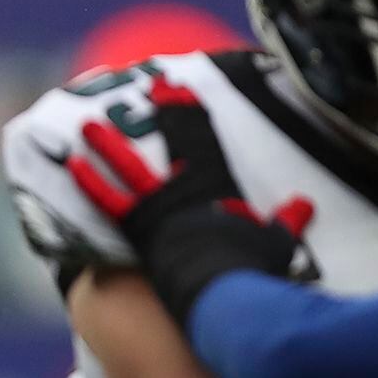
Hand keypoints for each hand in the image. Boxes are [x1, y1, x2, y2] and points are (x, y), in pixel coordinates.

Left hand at [63, 77, 313, 322]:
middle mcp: (186, 188)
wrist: (225, 293)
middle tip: (152, 85)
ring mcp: (160, 205)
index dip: (191, 112)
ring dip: (107, 145)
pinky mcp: (138, 228)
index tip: (180, 88)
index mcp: (219, 186)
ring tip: (87, 125)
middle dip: (165, 109)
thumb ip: (288, 221)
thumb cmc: (252, 269)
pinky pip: (109, 202)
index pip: (204, 139)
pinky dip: (90, 184)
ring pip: (129, 166)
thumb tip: (305, 206)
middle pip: (173, 139)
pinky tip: (72, 165)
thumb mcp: (276, 242)